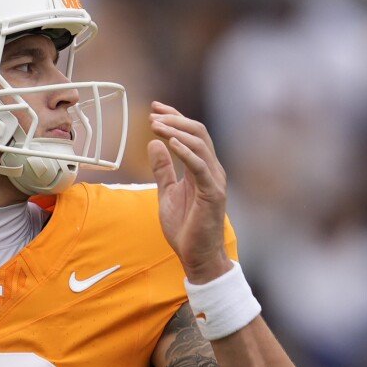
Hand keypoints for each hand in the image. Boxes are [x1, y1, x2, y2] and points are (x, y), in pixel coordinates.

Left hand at [147, 101, 232, 282]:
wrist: (197, 257)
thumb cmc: (185, 229)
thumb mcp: (167, 193)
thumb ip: (162, 169)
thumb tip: (154, 144)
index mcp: (201, 168)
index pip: (191, 134)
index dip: (174, 118)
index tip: (154, 109)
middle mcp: (212, 170)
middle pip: (197, 132)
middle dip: (175, 119)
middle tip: (152, 114)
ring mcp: (214, 180)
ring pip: (200, 144)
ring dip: (177, 131)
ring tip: (156, 125)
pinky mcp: (213, 194)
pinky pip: (200, 167)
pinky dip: (186, 152)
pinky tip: (170, 143)